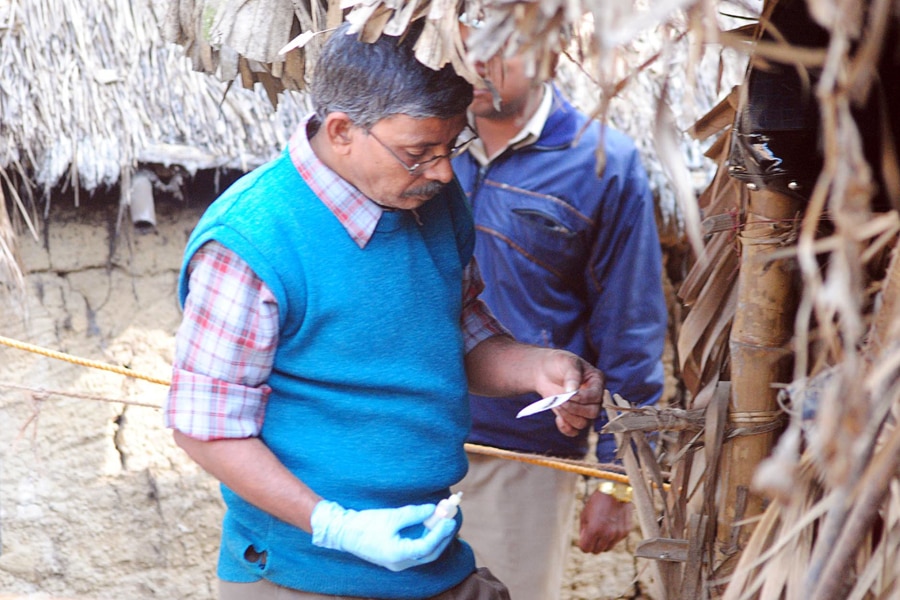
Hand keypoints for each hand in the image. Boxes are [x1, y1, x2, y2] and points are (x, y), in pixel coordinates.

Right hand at [310, 500, 456, 570]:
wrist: (344, 532)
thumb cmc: (365, 524)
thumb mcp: (391, 516)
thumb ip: (413, 513)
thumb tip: (433, 509)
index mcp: (397, 554)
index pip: (427, 546)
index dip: (440, 533)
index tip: (449, 520)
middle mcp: (399, 562)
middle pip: (429, 554)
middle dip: (442, 537)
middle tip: (450, 521)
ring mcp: (397, 562)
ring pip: (423, 554)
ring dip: (434, 538)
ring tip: (442, 522)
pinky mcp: (394, 557)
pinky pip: (415, 551)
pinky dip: (424, 539)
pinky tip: (428, 527)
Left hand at [537, 350, 603, 436]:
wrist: (544, 370)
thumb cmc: (558, 363)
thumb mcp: (567, 361)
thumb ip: (572, 374)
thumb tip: (572, 391)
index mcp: (597, 382)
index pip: (596, 396)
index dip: (582, 398)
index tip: (567, 394)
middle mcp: (594, 397)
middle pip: (592, 413)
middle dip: (574, 409)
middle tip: (559, 400)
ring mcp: (584, 408)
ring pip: (583, 423)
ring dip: (568, 417)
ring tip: (556, 404)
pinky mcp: (572, 416)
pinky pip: (574, 431)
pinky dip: (566, 428)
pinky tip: (557, 418)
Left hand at [578, 489, 632, 552]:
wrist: (616, 490)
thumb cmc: (597, 501)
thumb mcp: (584, 514)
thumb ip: (583, 530)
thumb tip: (584, 542)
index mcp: (594, 530)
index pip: (585, 549)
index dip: (583, 545)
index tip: (584, 539)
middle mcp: (607, 534)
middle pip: (596, 551)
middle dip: (593, 545)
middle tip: (592, 535)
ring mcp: (617, 534)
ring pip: (607, 548)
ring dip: (603, 542)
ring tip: (602, 530)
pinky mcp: (625, 532)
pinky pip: (616, 541)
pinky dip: (612, 536)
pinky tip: (611, 524)